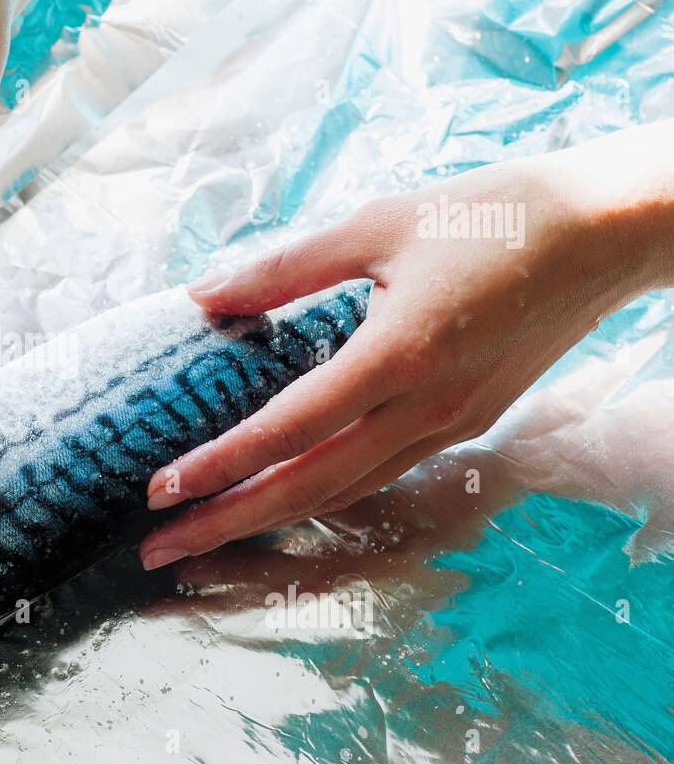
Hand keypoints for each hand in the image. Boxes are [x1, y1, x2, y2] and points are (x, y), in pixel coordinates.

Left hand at [139, 126, 673, 570]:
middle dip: (228, 523)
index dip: (219, 464)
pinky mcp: (466, 423)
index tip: (161, 490)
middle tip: (159, 549)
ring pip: (347, 491)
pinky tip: (285, 498)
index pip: (289, 428)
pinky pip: (382, 474)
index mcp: (399, 354)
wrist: (603, 232)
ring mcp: (451, 424)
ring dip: (271, 519)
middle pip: (310, 487)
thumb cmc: (492, 214)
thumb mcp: (378, 223)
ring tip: (206, 534)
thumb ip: (284, 267)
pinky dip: (325, 495)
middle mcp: (425, 408)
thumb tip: (203, 295)